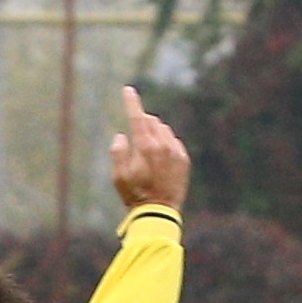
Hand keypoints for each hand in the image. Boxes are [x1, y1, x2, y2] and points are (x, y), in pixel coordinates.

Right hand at [109, 87, 189, 211]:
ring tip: (146, 151)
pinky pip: (174, 142)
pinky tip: (159, 157)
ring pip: (164, 130)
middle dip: (142, 122)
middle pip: (151, 121)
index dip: (131, 102)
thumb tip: (122, 136)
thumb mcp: (118, 177)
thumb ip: (118, 152)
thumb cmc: (135, 196)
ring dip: (154, 133)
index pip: (137, 118)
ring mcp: (175, 152)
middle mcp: (163, 145)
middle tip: (135, 135)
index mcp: (145, 147)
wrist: (159, 212)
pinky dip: (165, 143)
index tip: (128, 89)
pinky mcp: (183, 159)